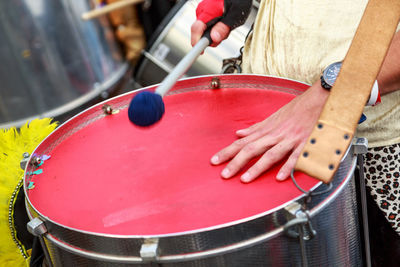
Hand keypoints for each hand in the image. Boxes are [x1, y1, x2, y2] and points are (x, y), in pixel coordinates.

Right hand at [191, 0, 251, 46]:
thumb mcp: (235, 15)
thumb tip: (214, 38)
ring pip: (205, 30)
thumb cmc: (238, 0)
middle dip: (213, 38)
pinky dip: (215, 28)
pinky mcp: (205, 13)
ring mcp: (203, 12)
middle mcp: (202, 11)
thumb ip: (223, 27)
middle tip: (226, 32)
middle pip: (201, 33)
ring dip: (216, 33)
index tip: (200, 52)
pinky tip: (223, 23)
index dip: (196, 42)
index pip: (196, 29)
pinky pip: (208, 25)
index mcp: (207, 12)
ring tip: (227, 25)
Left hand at [210, 82, 329, 182]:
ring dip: (257, 167)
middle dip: (236, 162)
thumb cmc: (296, 109)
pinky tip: (281, 177)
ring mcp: (290, 139)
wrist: (319, 99)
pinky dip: (288, 166)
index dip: (227, 152)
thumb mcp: (273, 118)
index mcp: (266, 130)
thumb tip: (238, 134)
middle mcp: (275, 135)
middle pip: (252, 149)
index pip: (242, 143)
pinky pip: (296, 156)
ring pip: (270, 154)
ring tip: (245, 179)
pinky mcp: (305, 143)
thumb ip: (256, 128)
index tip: (214, 161)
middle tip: (224, 174)